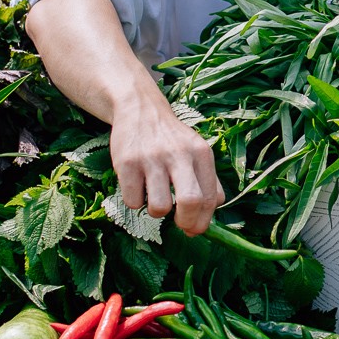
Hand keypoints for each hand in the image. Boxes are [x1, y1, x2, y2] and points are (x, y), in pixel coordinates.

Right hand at [111, 96, 224, 235]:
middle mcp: (179, 154)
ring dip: (156, 212)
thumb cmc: (171, 140)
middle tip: (179, 224)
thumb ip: (207, 183)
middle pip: (190, 202)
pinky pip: (133, 201)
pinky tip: (137, 185)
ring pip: (159, 207)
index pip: (211, 198)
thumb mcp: (196, 152)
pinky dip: (135, 201)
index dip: (203, 222)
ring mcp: (152, 158)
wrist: (140, 108)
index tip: (194, 230)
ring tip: (154, 196)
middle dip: (186, 222)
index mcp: (201, 154)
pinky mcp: (127, 162)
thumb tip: (204, 222)